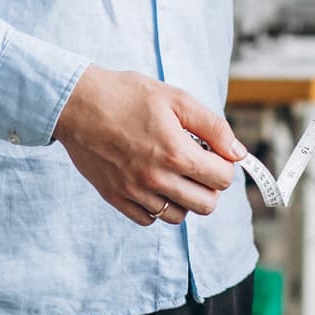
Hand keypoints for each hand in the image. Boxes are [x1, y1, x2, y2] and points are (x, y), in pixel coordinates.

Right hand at [53, 65, 244, 225]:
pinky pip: (148, 219)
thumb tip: (238, 152)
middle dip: (209, 185)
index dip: (224, 165)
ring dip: (183, 198)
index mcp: (176, 153)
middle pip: (206, 205)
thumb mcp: (176, 99)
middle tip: (196, 165)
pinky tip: (152, 183)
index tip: (213, 153)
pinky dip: (156, 206)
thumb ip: (213, 126)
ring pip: (178, 216)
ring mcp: (135, 192)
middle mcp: (157, 179)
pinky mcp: (116, 198)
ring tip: (173, 173)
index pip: (222, 180)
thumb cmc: (127, 95)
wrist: (77, 104)